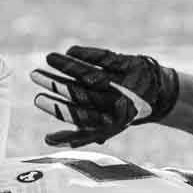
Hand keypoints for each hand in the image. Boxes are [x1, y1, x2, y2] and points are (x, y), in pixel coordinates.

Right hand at [31, 46, 179, 146]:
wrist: (158, 95)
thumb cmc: (120, 112)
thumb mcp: (102, 128)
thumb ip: (78, 135)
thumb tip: (47, 141)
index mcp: (110, 123)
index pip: (79, 117)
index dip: (56, 109)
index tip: (36, 99)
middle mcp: (117, 104)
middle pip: (82, 94)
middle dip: (56, 84)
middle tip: (34, 75)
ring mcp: (125, 83)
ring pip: (91, 74)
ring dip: (67, 66)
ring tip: (48, 58)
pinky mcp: (131, 64)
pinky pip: (105, 58)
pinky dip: (86, 54)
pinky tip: (69, 51)